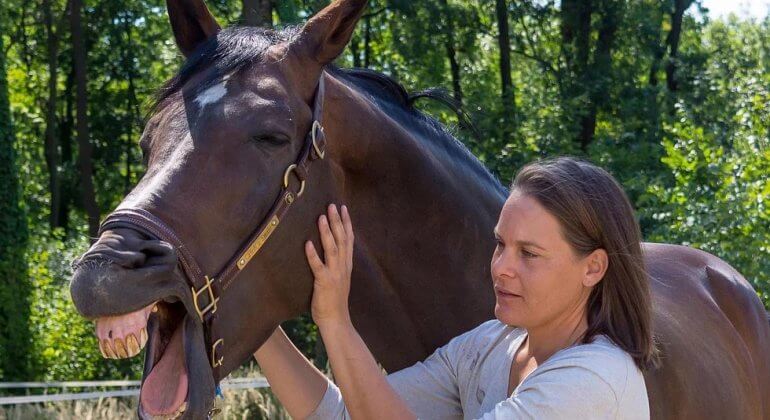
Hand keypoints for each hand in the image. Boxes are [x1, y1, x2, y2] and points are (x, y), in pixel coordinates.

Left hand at [305, 204, 354, 328]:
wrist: (336, 320)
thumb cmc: (334, 301)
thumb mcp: (339, 279)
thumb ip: (336, 264)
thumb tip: (330, 250)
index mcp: (347, 265)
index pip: (349, 239)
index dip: (347, 223)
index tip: (343, 208)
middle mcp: (343, 266)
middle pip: (342, 240)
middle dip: (337, 221)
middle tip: (332, 205)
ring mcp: (334, 274)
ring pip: (332, 249)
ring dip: (326, 232)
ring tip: (321, 217)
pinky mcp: (324, 282)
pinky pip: (318, 266)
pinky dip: (313, 254)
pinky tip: (307, 243)